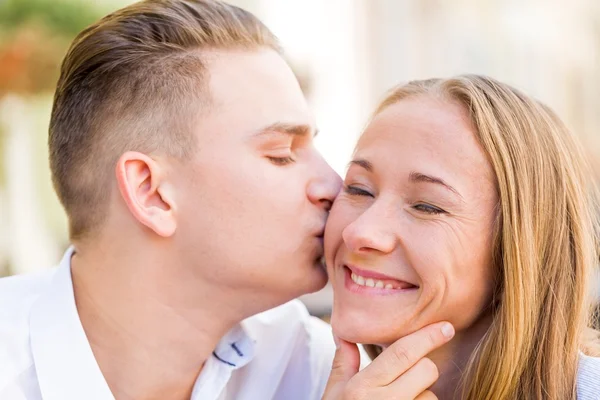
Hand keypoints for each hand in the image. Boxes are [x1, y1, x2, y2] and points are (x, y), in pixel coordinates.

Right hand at [322, 322, 454, 399]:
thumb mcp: (332, 395)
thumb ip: (343, 365)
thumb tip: (345, 336)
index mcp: (362, 388)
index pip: (403, 353)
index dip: (427, 336)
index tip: (445, 327)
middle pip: (426, 371)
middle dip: (423, 368)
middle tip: (408, 377)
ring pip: (432, 397)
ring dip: (422, 397)